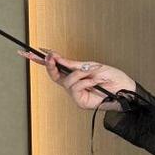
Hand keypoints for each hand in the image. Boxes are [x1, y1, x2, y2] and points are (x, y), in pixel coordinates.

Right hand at [17, 48, 135, 110]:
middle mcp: (74, 86)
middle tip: (50, 56)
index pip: (55, 68)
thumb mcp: (92, 66)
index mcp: (76, 76)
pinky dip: (83, 81)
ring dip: (78, 75)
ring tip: (92, 74)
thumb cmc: (114, 78)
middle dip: (50, 65)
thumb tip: (56, 57)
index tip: (27, 51)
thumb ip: (74, 65)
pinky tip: (93, 80)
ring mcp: (77, 95)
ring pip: (66, 82)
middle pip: (54, 76)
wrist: (126, 90)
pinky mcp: (82, 102)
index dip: (41, 61)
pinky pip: (75, 88)